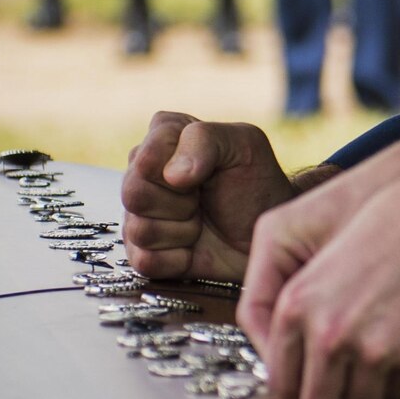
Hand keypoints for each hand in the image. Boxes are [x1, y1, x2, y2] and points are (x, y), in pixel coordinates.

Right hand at [121, 111, 296, 283]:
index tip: (208, 172)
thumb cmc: (256, 183)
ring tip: (200, 222)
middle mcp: (142, 173)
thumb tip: (170, 175)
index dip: (179, 171)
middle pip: (133, 194)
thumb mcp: (244, 145)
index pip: (145, 157)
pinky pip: (143, 261)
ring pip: (138, 230)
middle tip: (203, 200)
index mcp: (162, 137)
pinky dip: (176, 259)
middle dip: (179, 203)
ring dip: (181, 232)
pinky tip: (192, 248)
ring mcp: (139, 214)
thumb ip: (204, 139)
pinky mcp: (143, 252)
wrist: (266, 232)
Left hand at [239, 66, 399, 398]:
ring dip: (369, 390)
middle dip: (331, 397)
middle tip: (347, 377)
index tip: (313, 374)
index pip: (279, 380)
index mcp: (296, 305)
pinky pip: (398, 394)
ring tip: (380, 359)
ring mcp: (373, 350)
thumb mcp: (314, 245)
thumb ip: (289, 301)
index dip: (297, 382)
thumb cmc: (385, 220)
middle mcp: (329, 333)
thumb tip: (283, 362)